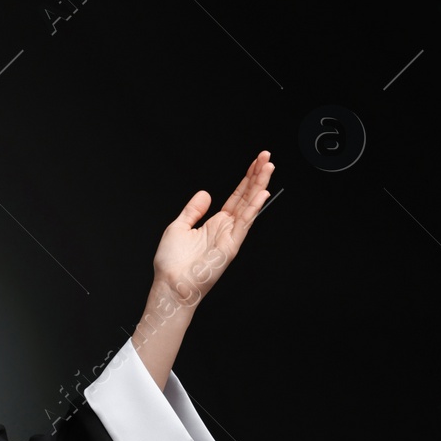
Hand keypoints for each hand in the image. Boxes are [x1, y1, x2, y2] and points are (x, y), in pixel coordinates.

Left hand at [152, 150, 273, 304]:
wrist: (171, 284)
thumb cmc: (172, 263)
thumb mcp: (179, 227)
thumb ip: (193, 210)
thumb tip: (205, 193)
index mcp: (215, 223)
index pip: (236, 196)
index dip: (246, 179)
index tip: (256, 162)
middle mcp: (226, 228)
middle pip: (246, 197)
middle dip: (257, 176)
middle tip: (267, 156)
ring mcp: (230, 236)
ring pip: (249, 206)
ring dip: (259, 186)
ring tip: (269, 167)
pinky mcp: (231, 246)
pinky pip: (244, 223)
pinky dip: (253, 208)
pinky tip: (261, 193)